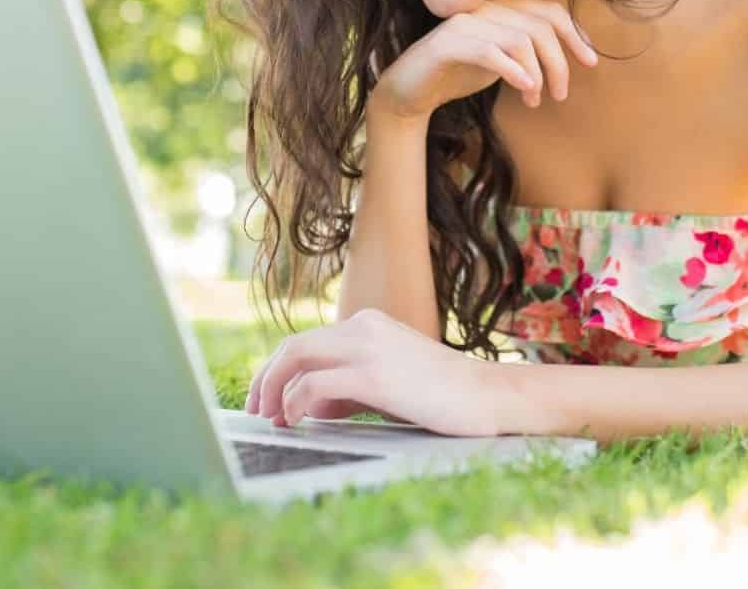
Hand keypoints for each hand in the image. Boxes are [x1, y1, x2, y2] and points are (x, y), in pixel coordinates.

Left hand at [245, 308, 510, 436]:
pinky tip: (296, 421)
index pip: (305, 342)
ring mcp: (369, 348)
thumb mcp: (386, 387)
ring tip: (272, 420)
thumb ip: (347, 391)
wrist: (490, 397)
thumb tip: (306, 408)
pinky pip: (316, 384)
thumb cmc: (442, 397)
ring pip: (297, 357)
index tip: (268, 402)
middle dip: (265, 379)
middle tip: (257, 412)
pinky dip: (296, 402)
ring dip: (274, 390)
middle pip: (293, 346)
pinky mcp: (376, 375)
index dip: (277, 372)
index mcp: (366, 325)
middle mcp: (363, 327)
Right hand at [371, 0, 598, 121]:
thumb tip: (568, 57)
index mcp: (499, 7)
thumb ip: (528, 51)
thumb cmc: (457, 76)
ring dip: (537, 74)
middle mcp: (484, 8)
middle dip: (559, 63)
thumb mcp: (502, 60)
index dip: (575, 35)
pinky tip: (526, 88)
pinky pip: (490, 52)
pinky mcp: (447, 44)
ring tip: (534, 99)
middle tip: (560, 95)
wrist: (409, 92)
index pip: (548, 12)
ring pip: (520, 41)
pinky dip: (514, 71)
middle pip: (540, 27)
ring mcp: (464, 23)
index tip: (590, 63)